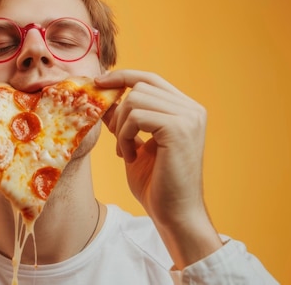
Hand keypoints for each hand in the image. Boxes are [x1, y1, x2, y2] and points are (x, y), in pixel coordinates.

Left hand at [96, 70, 220, 267]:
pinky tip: (131, 156)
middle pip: (140, 86)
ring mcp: (188, 117)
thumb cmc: (156, 184)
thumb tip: (104, 96)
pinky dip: (125, 136)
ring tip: (126, 152)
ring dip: (121, 127)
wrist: (174, 213)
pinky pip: (136, 116)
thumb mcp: (135, 143)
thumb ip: (124, 119)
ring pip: (135, 99)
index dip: (123, 76)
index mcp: (186, 110)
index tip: (98, 83)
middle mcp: (192, 109)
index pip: (151, 78)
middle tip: (119, 141)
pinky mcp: (179, 129)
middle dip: (119, 112)